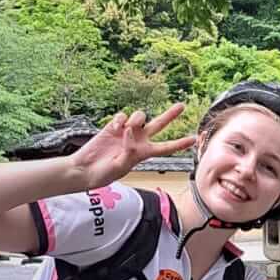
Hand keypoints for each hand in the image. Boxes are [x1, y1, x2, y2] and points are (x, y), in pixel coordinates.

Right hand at [66, 106, 191, 189]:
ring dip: (138, 118)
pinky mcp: (113, 126)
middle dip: (170, 115)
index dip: (179, 143)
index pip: (165, 147)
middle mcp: (138, 140)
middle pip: (158, 125)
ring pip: (140, 116)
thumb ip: (128, 151)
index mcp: (143, 153)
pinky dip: (121, 120)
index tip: (193, 139)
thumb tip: (130, 132)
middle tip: (182, 105)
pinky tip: (115, 127)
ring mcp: (126, 132)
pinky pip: (123, 116)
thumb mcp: (120, 167)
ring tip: (129, 126)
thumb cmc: (103, 174)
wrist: (85, 168)